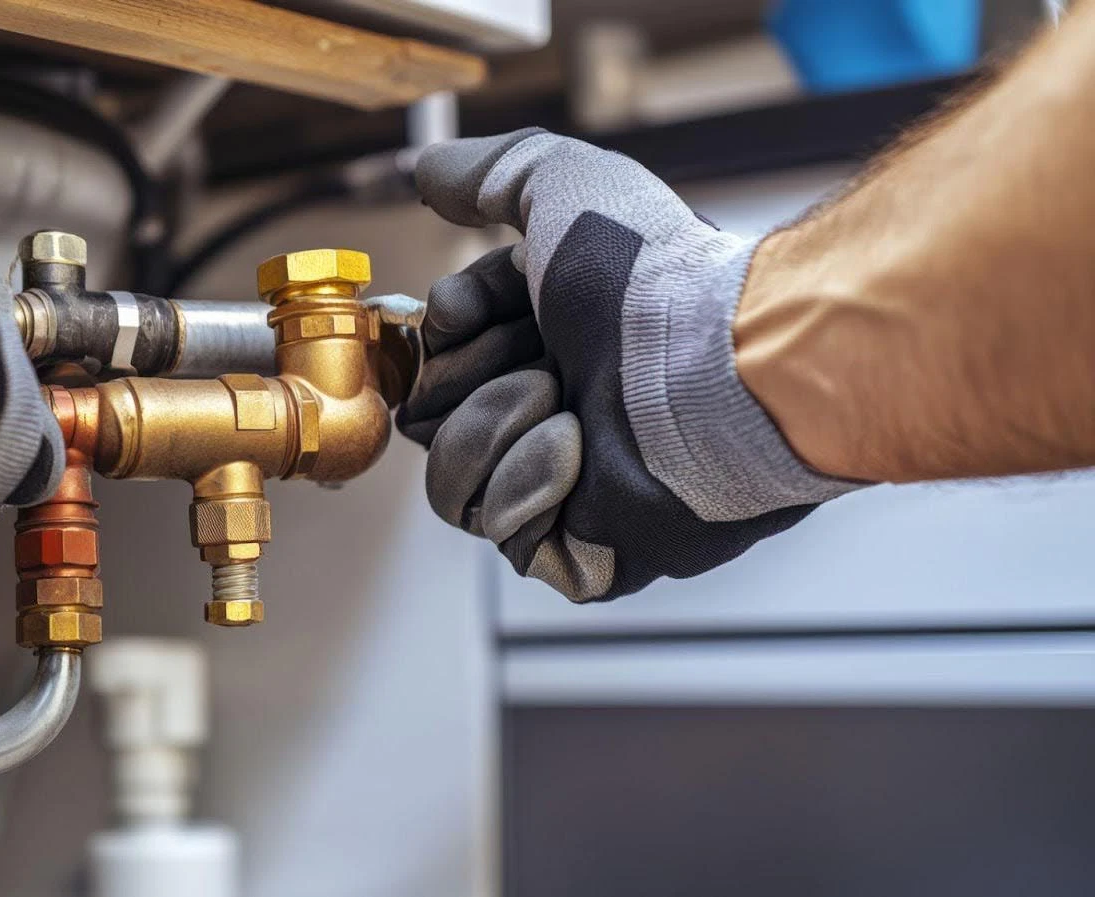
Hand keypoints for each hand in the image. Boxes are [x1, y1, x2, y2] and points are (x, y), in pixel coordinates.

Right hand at [399, 129, 859, 600]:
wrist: (711, 362)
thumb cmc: (650, 276)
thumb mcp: (561, 184)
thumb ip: (488, 174)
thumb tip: (427, 171)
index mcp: (550, 345)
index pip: (439, 359)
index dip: (445, 334)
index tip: (467, 310)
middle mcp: (556, 416)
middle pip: (433, 422)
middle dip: (472, 380)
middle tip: (540, 356)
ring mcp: (567, 489)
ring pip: (452, 483)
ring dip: (496, 425)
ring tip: (566, 399)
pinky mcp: (582, 552)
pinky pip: (501, 528)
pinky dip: (532, 479)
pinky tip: (584, 448)